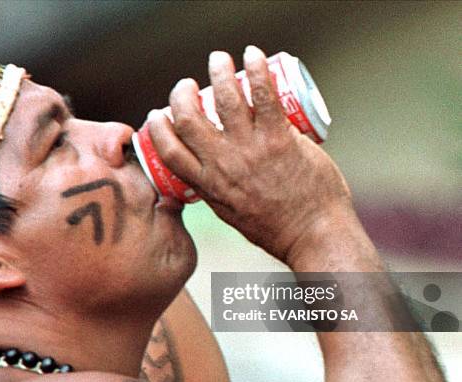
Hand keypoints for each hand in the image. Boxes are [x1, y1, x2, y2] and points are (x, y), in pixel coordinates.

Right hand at [147, 46, 353, 260]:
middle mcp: (224, 165)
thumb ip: (217, 193)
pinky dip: (257, 71)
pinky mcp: (279, 140)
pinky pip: (264, 96)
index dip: (158, 128)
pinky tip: (253, 54)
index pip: (169, 151)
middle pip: (188, 119)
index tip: (158, 114)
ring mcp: (251, 151)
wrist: (314, 236)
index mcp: (208, 185)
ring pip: (223, 101)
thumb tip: (209, 177)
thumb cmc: (276, 229)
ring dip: (217, 72)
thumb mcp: (231, 214)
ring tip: (217, 60)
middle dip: (181, 93)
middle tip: (188, 84)